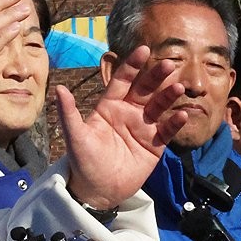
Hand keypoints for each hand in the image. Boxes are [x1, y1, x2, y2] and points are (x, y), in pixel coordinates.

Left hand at [58, 44, 186, 209]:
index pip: (123, 80)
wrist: (97, 191)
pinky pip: (167, 131)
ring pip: (159, 106)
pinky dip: (174, 123)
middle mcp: (129, 112)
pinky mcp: (154, 145)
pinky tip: (181, 115)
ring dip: (168, 96)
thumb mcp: (75, 137)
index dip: (133, 65)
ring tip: (177, 87)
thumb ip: (69, 113)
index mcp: (110, 106)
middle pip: (145, 89)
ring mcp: (143, 128)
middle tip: (167, 64)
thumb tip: (59, 89)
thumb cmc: (83, 161)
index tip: (143, 50)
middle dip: (155, 76)